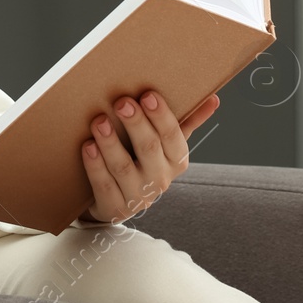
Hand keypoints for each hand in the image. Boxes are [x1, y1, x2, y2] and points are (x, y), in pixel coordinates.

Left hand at [79, 90, 220, 224]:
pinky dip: (95, 165)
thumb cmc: (144, 161)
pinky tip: (88, 146)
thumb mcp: (167, 144)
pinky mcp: (114, 207)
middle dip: (136, 124)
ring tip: (99, 121)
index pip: (173, 136)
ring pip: (123, 167)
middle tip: (122, 102)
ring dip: (110, 143)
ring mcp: (137, 197)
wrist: (119, 200)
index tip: (148, 95)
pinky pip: (104, 184)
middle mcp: (160, 180)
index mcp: (176, 160)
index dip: (161, 116)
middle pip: (149, 149)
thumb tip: (213, 99)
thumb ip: (188, 121)